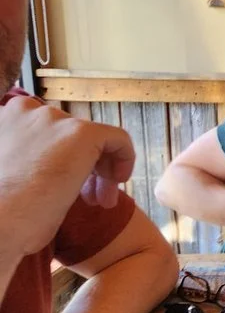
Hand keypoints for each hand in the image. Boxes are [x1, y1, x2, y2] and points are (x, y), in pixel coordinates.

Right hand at [0, 97, 135, 256]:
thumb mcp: (6, 176)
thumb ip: (25, 163)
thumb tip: (45, 173)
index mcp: (4, 120)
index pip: (43, 132)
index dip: (57, 158)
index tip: (60, 186)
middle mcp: (26, 111)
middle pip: (68, 135)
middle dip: (81, 166)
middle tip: (87, 198)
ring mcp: (54, 120)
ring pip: (92, 139)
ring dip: (100, 169)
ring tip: (100, 201)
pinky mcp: (81, 133)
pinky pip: (117, 138)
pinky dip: (124, 158)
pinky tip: (118, 182)